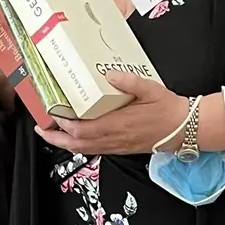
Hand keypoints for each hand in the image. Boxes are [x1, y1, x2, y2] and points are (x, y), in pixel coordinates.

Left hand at [36, 71, 187, 156]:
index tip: (52, 112)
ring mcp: (116, 146)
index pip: (81, 129)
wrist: (183, 128)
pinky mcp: (120, 148)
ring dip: (64, 143)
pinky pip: (94, 150)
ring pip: (83, 149)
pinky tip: (76, 137)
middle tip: (41, 127)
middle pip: (75, 144)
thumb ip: (129, 82)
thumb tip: (111, 75)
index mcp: (117, 124)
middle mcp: (113, 138)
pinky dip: (79, 145)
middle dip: (55, 137)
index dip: (62, 124)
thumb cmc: (168, 110)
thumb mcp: (151, 89)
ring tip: (52, 133)